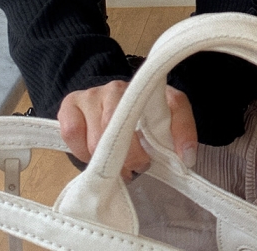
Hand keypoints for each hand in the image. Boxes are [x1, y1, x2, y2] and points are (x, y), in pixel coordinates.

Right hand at [58, 80, 197, 181]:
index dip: (146, 144)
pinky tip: (92, 154)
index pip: (147, 110)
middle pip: (117, 129)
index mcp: (143, 87)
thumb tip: (187, 157)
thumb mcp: (169, 113)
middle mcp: (116, 87)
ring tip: (114, 165)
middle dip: (125, 158)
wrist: (110, 100)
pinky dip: (81, 151)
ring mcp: (91, 94)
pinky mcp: (69, 105)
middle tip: (132, 169)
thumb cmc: (143, 111)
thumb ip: (183, 129)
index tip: (147, 162)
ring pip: (94, 137)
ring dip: (103, 160)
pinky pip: (72, 133)